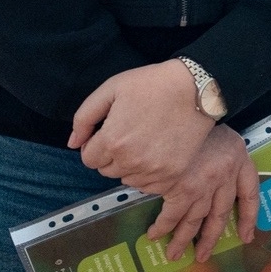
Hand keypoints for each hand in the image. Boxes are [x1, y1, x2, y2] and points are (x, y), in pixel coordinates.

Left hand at [71, 60, 215, 191]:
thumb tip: (73, 144)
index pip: (88, 159)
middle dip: (111, 155)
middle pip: (106, 171)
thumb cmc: (153, 84)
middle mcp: (130, 161)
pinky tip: (158, 152)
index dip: (95, 145)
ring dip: (130, 166)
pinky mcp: (172, 175)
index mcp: (112, 141)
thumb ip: (84, 117)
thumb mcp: (111, 89)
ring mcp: (153, 171)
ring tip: (145, 142)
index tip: (110, 132)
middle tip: (130, 134)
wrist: (197, 89)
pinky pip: (149, 186)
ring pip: (127, 179)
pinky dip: (149, 174)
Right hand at [152, 124, 259, 264]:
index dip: (249, 217)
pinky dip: (164, 225)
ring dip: (184, 238)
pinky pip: (173, 212)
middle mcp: (226, 177)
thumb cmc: (204, 115)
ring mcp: (205, 183)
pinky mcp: (183, 186)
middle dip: (210, 238)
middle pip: (219, 215)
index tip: (246, 236)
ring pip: (195, 218)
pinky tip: (154, 234)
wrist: (194, 101)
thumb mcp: (226, 135)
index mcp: (241, 163)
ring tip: (174, 254)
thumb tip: (215, 179)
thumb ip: (228, 159)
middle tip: (201, 257)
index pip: (250, 195)